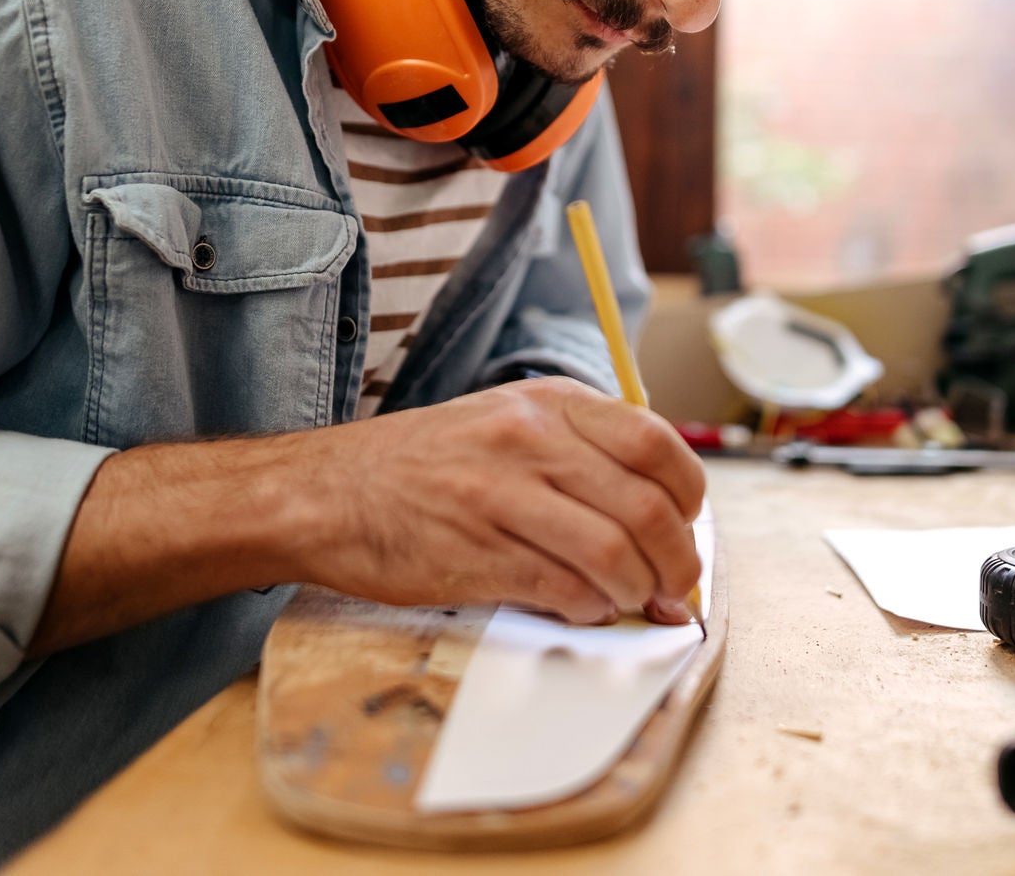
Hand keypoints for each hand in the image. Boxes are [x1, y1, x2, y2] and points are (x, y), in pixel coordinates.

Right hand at [291, 376, 704, 624]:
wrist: (326, 494)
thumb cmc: (422, 466)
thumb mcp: (506, 423)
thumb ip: (580, 457)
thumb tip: (658, 521)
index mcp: (547, 404)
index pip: (656, 444)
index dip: (688, 496)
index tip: (687, 525)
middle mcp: (529, 441)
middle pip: (647, 506)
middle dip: (677, 559)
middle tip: (673, 585)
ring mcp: (501, 497)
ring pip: (614, 554)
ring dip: (636, 592)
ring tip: (629, 601)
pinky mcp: (476, 554)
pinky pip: (564, 590)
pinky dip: (590, 609)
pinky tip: (581, 607)